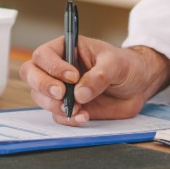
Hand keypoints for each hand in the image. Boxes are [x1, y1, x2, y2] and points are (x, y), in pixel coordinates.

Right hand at [18, 37, 169, 125]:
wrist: (138, 86)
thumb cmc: (126, 65)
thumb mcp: (116, 64)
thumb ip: (99, 76)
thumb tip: (80, 93)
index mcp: (67, 49)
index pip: (44, 55)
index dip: (52, 67)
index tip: (72, 77)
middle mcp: (58, 68)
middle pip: (31, 74)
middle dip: (42, 85)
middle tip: (63, 95)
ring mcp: (62, 89)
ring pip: (40, 97)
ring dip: (56, 106)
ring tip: (80, 108)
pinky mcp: (68, 107)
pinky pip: (57, 115)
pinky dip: (68, 119)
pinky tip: (84, 116)